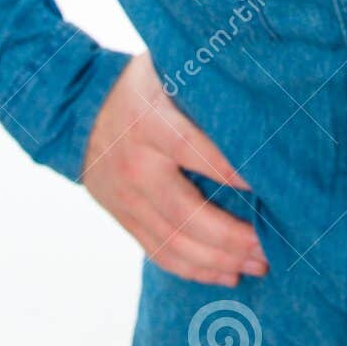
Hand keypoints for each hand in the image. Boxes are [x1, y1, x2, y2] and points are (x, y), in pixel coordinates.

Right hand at [81, 52, 267, 285]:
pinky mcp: (124, 218)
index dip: (232, 171)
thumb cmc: (138, 85)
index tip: (270, 185)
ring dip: (221, 260)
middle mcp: (137, 165)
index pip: (195, 150)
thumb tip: (259, 87)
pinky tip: (227, 274)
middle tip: (271, 243)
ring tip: (259, 263)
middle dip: (233, 235)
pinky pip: (160, 252)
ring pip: (175, 242)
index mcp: (150, 122)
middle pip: (187, 213)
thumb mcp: (164, 71)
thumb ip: (202, 84)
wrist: (75, 110)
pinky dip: (195, 269)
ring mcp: (128, 198)